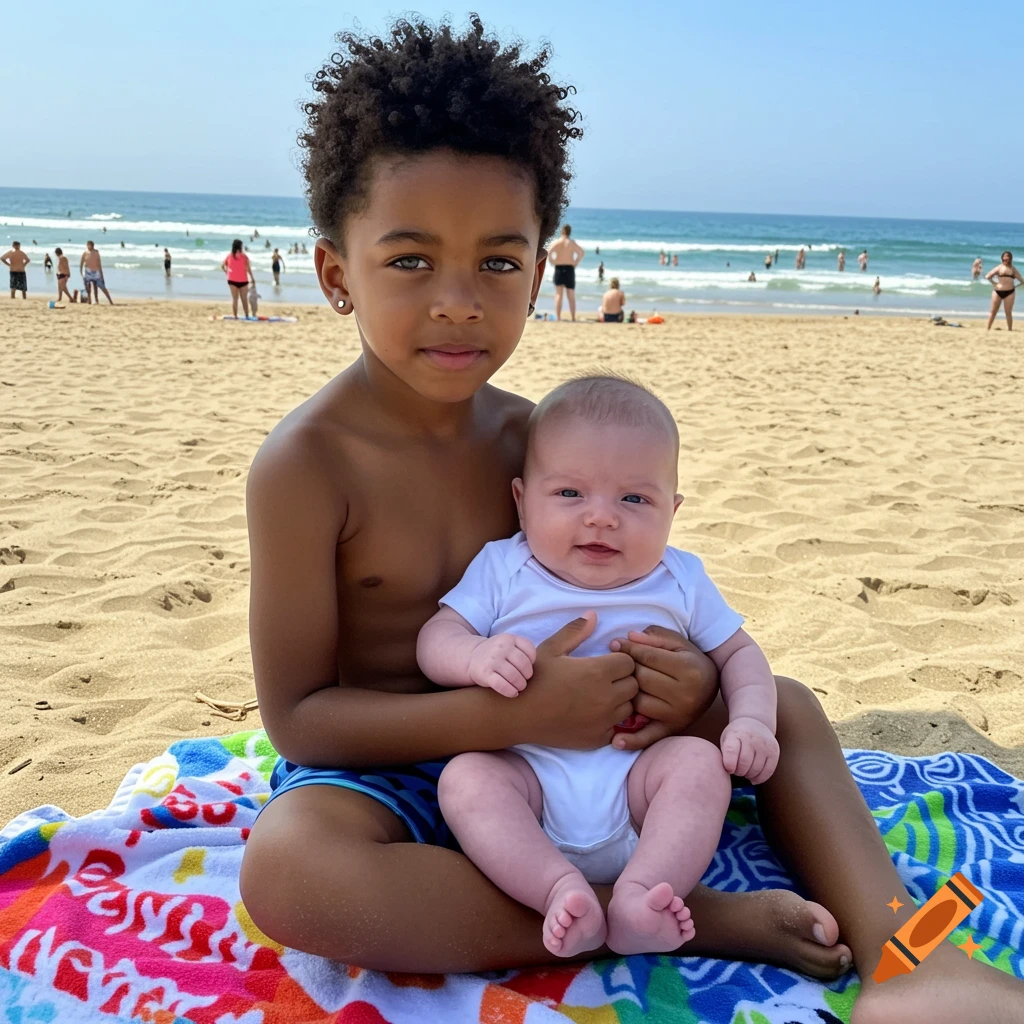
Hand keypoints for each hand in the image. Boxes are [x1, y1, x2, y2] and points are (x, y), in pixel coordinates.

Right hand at [467, 633, 535, 697]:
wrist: (472, 657)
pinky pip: (501, 685)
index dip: (532, 662)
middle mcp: (500, 647)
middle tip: (524, 681)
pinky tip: (513, 693)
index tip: (527, 668)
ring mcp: (492, 660)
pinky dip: (510, 691)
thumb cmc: (497, 655)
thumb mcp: (508, 645)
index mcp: (509, 638)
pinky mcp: (485, 673)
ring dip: (520, 685)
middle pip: (523, 664)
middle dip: (527, 676)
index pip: (529, 650)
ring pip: (514, 676)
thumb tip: (538, 670)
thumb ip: (522, 651)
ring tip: (519, 687)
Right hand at [505, 611, 636, 749]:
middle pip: (634, 685)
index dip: (618, 660)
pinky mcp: (597, 739)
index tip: (606, 661)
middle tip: (604, 678)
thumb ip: (575, 631)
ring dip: (619, 700)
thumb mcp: (551, 649)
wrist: (516, 714)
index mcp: (597, 672)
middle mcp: (605, 697)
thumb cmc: (533, 678)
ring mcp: (603, 721)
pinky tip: (592, 714)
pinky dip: (609, 721)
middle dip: (623, 679)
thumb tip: (593, 614)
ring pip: (629, 707)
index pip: (629, 663)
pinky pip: (616, 727)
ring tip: (599, 696)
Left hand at [608, 627, 717, 751]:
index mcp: (688, 669)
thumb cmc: (690, 660)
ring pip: (638, 702)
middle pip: (641, 679)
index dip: (628, 648)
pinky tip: (616, 740)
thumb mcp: (678, 643)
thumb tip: (628, 637)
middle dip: (627, 669)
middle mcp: (685, 694)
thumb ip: (655, 637)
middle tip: (620, 664)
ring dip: (627, 693)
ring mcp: (678, 715)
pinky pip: (648, 737)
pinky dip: (632, 741)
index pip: (647, 656)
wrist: (711, 687)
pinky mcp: (671, 730)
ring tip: (623, 685)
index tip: (614, 644)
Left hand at [720, 716, 778, 784]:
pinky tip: (753, 778)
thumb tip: (726, 773)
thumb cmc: (736, 737)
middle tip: (736, 771)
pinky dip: (759, 778)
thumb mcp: (726, 740)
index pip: (731, 750)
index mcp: (735, 735)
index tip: (729, 770)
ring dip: (748, 775)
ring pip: (756, 769)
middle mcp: (751, 738)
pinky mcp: (774, 751)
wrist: (755, 723)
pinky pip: (768, 771)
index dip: (729, 764)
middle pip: (745, 763)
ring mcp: (764, 744)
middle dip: (738, 772)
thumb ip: (725, 755)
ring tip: (744, 772)